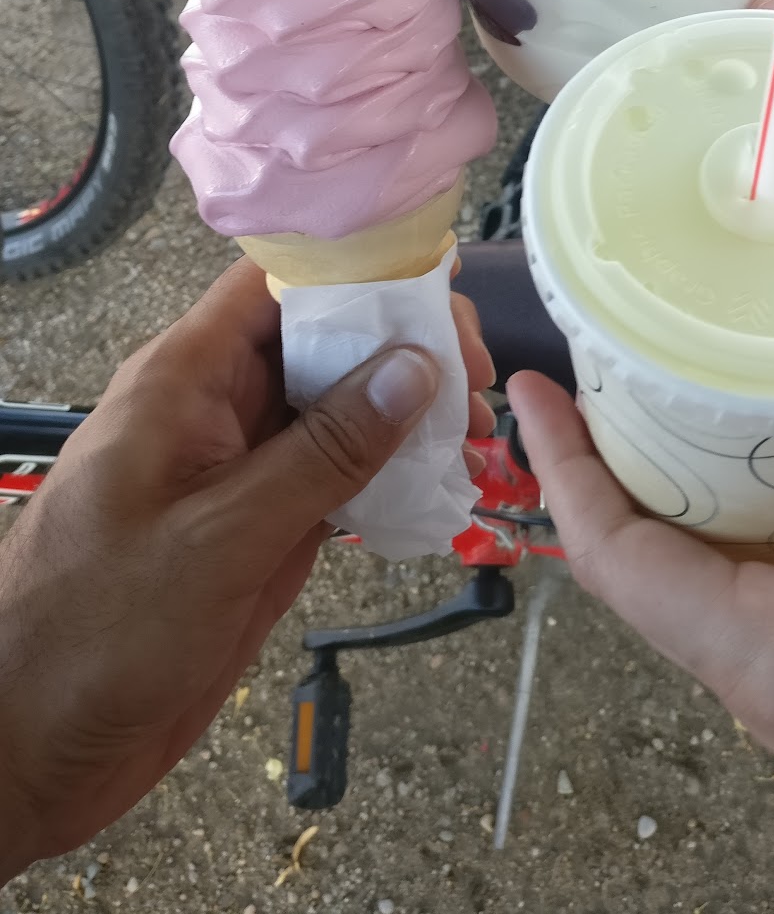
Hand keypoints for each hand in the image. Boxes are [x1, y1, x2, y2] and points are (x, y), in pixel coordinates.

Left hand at [0, 258, 494, 878]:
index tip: (441, 292)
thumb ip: (323, 453)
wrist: (30, 750)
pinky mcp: (253, 533)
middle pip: (320, 343)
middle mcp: (214, 412)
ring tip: (476, 438)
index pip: (279, 286)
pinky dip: (384, 482)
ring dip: (404, 418)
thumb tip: (414, 367)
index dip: (361, 273)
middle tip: (477, 381)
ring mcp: (236, 474)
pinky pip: (330, 482)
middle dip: (402, 348)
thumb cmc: (93, 635)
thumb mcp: (221, 538)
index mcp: (184, 381)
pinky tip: (437, 493)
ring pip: (334, 414)